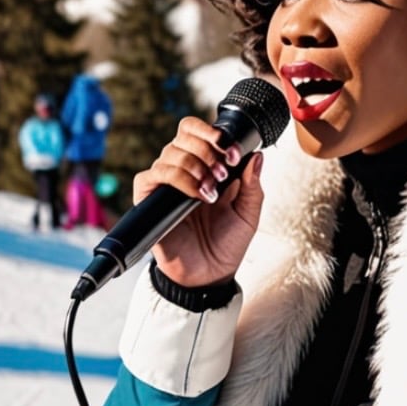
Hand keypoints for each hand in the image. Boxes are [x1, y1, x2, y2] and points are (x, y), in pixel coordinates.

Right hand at [133, 116, 266, 287]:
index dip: (213, 133)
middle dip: (208, 149)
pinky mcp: (149, 200)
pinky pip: (152, 175)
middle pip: (183, 135)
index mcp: (207, 167)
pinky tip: (196, 195)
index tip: (232, 151)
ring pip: (170, 153)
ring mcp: (166, 184)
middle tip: (223, 172)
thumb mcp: (249, 212)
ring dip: (196, 166)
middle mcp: (184, 170)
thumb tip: (257, 156)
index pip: (198, 131)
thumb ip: (253, 184)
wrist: (210, 275)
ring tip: (212, 189)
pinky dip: (178, 179)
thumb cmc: (227, 243)